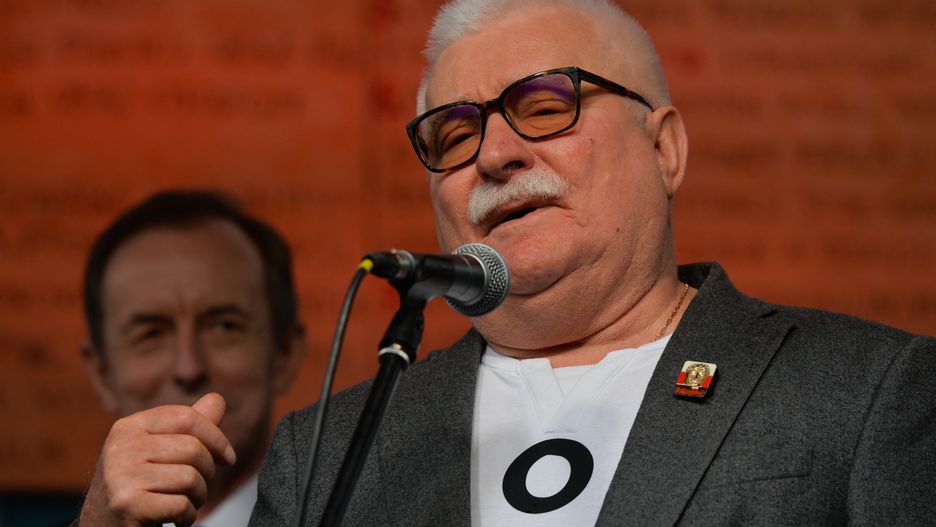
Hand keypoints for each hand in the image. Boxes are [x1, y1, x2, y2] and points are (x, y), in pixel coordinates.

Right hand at [78, 393, 236, 526]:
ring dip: (198, 497)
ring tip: (186, 502)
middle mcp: (121, 446)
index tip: (228, 458)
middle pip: (193, 448)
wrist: (104, 526)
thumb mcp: (159, 450)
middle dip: (207, 473)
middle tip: (197, 488)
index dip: (216, 437)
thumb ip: (187, 426)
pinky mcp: (127, 504)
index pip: (186, 417)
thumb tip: (217, 399)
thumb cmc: (139, 486)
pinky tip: (176, 519)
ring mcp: (120, 475)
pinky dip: (187, 516)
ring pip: (190, 478)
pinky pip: (181, 505)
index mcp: (130, 426)